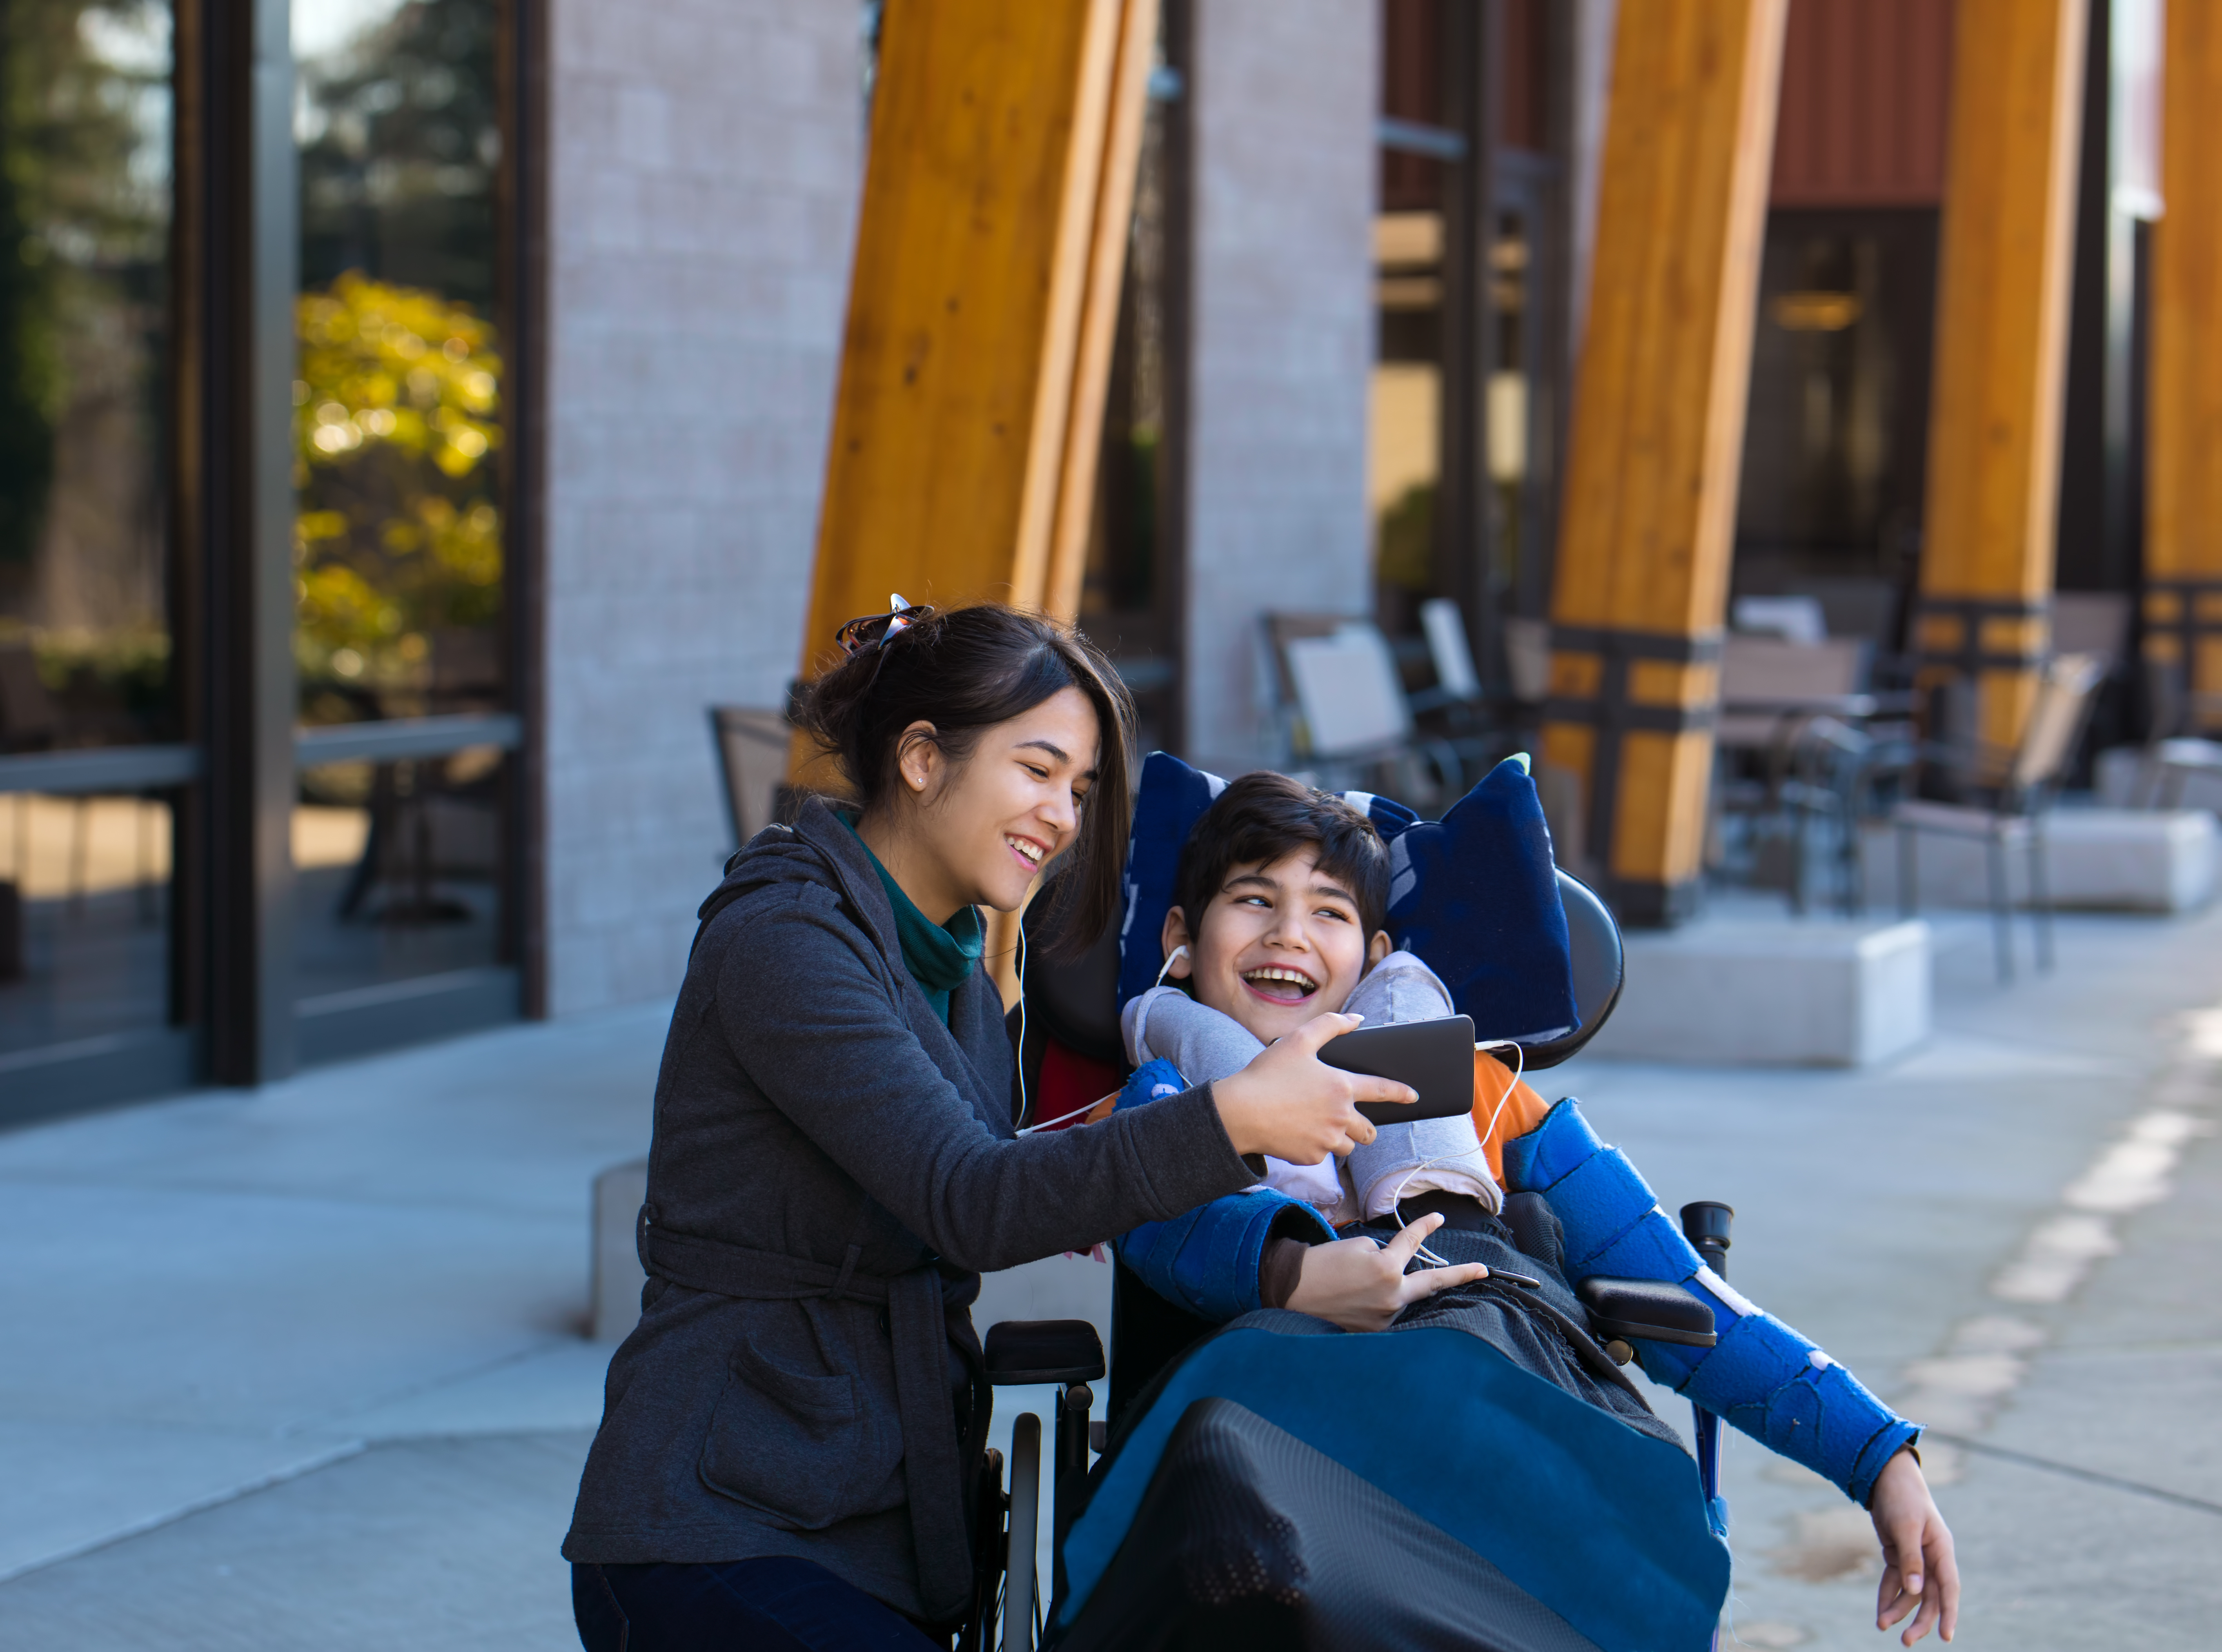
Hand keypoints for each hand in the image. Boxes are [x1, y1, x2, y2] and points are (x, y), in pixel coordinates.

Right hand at [1212, 1012, 1416, 1165]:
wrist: (1239, 1113)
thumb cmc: (1267, 1073)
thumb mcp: (1298, 1040)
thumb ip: (1331, 1025)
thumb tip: (1357, 1019)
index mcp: (1341, 1087)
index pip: (1383, 1090)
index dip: (1401, 1092)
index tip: (1413, 1096)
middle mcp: (1340, 1117)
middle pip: (1369, 1130)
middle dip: (1367, 1127)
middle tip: (1352, 1120)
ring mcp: (1327, 1140)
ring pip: (1348, 1145)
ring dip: (1341, 1137)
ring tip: (1318, 1125)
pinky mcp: (1312, 1157)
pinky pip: (1324, 1154)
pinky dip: (1317, 1146)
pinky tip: (1298, 1132)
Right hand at [1283, 1214, 1491, 1331]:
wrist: (1292, 1290)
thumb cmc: (1322, 1263)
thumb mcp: (1356, 1246)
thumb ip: (1384, 1255)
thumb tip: (1395, 1267)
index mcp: (1387, 1270)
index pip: (1411, 1242)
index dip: (1424, 1227)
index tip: (1438, 1218)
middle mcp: (1392, 1297)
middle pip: (1434, 1283)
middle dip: (1461, 1275)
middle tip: (1483, 1270)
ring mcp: (1385, 1318)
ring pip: (1402, 1294)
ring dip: (1391, 1286)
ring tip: (1356, 1282)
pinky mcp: (1375, 1330)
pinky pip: (1387, 1310)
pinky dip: (1379, 1300)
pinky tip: (1356, 1297)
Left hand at [1870, 1448, 1958, 1644]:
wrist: (1886, 1477)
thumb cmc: (1901, 1497)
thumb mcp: (1905, 1525)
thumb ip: (1911, 1558)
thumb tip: (1915, 1590)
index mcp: (1942, 1550)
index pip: (1949, 1588)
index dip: (1949, 1613)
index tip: (1946, 1636)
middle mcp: (1932, 1557)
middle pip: (1929, 1597)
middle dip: (1920, 1620)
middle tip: (1906, 1641)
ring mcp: (1915, 1558)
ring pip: (1911, 1593)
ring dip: (1898, 1609)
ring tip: (1882, 1626)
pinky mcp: (1898, 1556)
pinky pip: (1895, 1581)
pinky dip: (1887, 1595)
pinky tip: (1880, 1612)